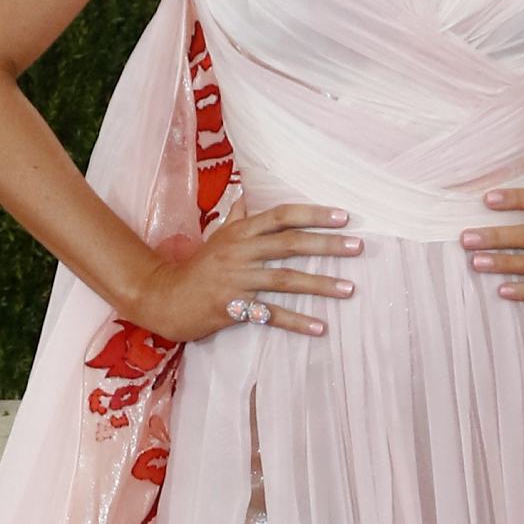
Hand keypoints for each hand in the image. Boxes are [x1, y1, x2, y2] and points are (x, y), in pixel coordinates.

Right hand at [132, 202, 362, 345]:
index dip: (313, 215)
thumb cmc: (196, 268)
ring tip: (349, 289)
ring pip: (285, 280)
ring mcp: (236, 280)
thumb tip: (246, 195)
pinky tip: (320, 328)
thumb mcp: (216, 238)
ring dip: (320, 285)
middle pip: (289, 245)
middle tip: (358, 247)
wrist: (165, 298)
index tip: (343, 216)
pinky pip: (270, 315)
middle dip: (327, 245)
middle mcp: (240, 252)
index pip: (281, 216)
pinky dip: (296, 321)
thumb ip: (236, 219)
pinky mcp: (233, 307)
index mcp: (240, 233)